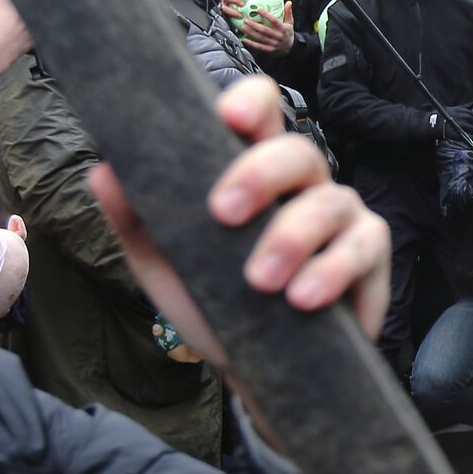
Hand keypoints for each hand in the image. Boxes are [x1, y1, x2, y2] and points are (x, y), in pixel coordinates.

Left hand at [88, 75, 392, 358]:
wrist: (260, 370)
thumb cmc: (218, 302)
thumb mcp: (170, 266)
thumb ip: (140, 222)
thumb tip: (102, 173)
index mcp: (256, 170)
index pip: (262, 113)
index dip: (250, 103)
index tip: (229, 116)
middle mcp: (304, 183)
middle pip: (298, 150)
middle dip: (261, 174)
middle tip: (223, 212)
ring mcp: (343, 214)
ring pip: (329, 202)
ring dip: (292, 237)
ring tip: (260, 281)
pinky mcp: (370, 254)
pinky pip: (362, 247)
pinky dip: (331, 271)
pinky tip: (302, 298)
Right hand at [219, 0, 245, 22]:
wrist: (232, 17)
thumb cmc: (242, 9)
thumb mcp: (247, 2)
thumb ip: (253, 0)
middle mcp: (228, 0)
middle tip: (242, 4)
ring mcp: (225, 7)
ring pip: (225, 8)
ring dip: (232, 11)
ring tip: (240, 15)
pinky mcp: (224, 15)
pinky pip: (226, 16)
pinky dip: (232, 18)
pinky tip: (239, 20)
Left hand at [238, 2, 295, 55]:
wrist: (290, 48)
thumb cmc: (288, 33)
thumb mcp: (290, 23)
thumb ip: (288, 13)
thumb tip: (288, 2)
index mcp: (283, 29)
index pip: (274, 21)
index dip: (267, 15)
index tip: (259, 10)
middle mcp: (278, 36)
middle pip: (265, 30)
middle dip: (254, 25)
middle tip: (246, 20)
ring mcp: (274, 44)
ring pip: (260, 38)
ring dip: (251, 33)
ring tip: (243, 27)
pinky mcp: (269, 49)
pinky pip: (259, 46)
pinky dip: (252, 43)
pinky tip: (245, 39)